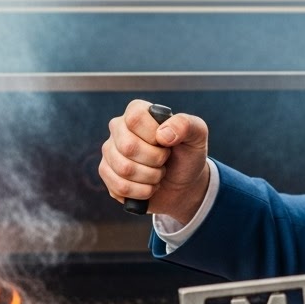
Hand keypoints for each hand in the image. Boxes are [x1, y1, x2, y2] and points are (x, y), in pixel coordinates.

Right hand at [99, 100, 210, 221]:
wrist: (183, 185)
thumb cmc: (187, 155)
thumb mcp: (197, 135)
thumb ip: (186, 125)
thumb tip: (162, 134)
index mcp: (137, 111)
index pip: (134, 118)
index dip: (154, 135)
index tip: (168, 143)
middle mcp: (118, 128)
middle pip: (128, 146)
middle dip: (156, 160)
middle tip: (165, 161)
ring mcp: (110, 152)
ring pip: (124, 169)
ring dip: (151, 177)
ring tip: (159, 174)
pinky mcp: (107, 174)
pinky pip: (120, 187)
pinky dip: (142, 191)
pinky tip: (150, 187)